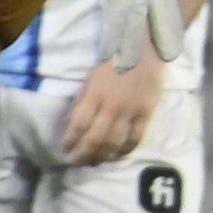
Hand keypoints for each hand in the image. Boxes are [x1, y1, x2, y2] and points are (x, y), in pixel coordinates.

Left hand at [60, 50, 163, 167]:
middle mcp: (111, 107)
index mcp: (94, 95)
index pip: (78, 125)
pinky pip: (136, 138)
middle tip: (79, 162)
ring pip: (114, 142)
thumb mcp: (91, 78)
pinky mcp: (147, 113)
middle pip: (95, 139)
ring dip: (102, 156)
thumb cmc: (114, 62)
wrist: (144, 49)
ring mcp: (130, 111)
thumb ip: (83, 100)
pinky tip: (118, 155)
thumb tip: (73, 124)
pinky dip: (126, 150)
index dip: (70, 140)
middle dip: (84, 155)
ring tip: (96, 162)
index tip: (65, 149)